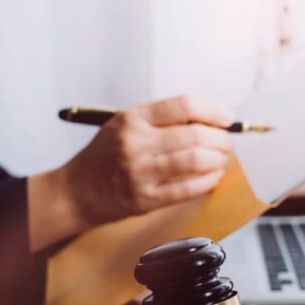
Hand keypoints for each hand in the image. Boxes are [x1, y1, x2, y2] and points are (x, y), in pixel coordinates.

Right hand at [28, 95, 234, 250]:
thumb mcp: (124, 125)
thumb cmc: (105, 156)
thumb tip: (210, 120)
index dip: (213, 110)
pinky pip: (187, 188)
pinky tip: (213, 177)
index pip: (184, 105)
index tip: (227, 118)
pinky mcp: (144, 199)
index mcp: (132, 118)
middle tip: (228, 143)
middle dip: (221, 139)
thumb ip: (161, 120)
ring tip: (222, 159)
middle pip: (194, 134)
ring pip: (194, 161)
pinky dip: (208, 181)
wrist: (76, 191)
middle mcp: (135, 143)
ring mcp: (139, 172)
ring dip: (218, 160)